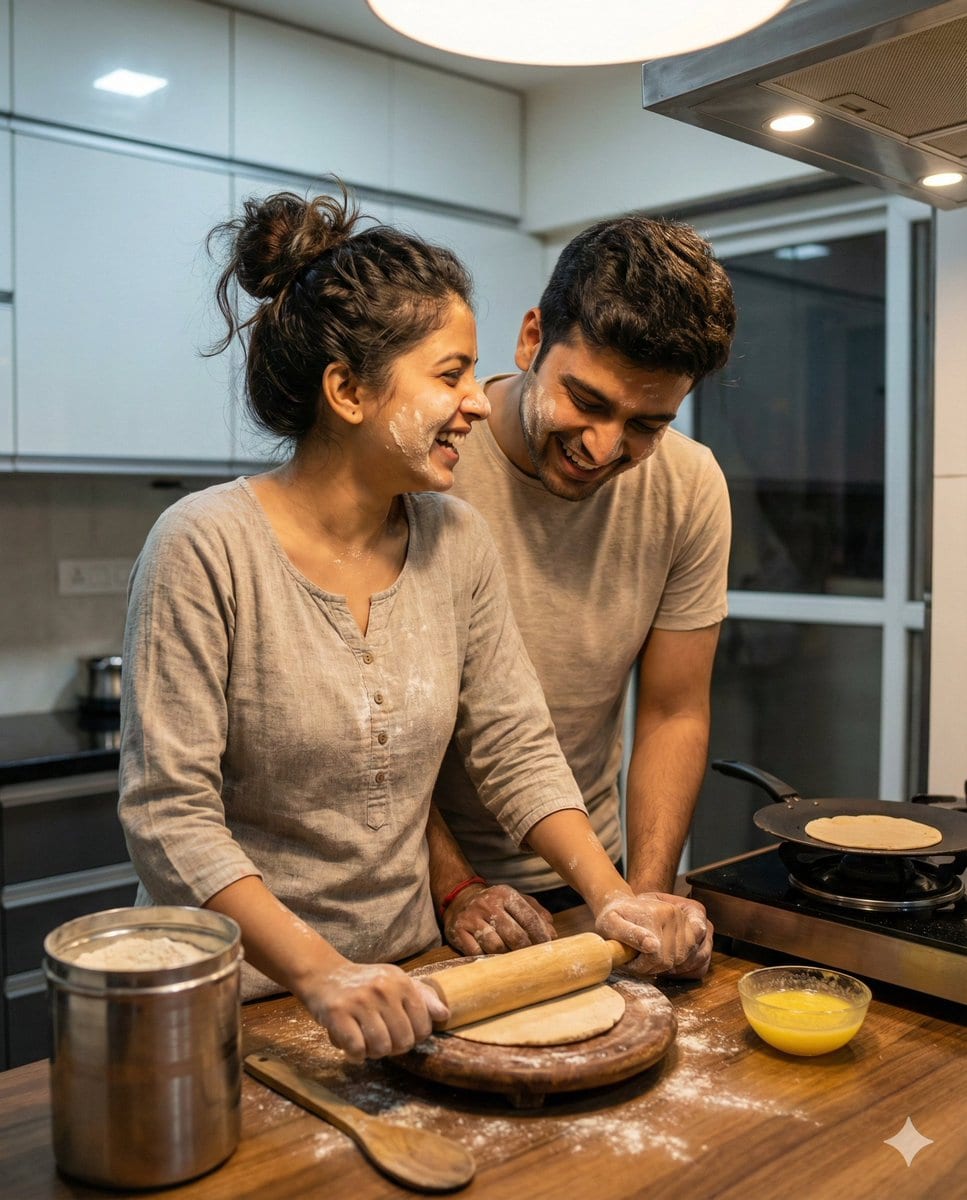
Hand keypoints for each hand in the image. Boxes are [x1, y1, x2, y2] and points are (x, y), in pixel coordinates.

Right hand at [300, 961, 449, 1061]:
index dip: (414, 1037)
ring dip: (374, 1053)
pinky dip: (356, 1055)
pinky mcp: (337, 1014)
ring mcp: (359, 1001)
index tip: (400, 1032)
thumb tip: (445, 1015)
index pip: (423, 1027)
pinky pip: (356, 1049)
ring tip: (367, 1041)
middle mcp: (382, 989)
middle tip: (382, 1038)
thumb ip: (423, 997)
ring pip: (381, 1048)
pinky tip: (352, 1045)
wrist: (324, 975)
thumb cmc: (365, 983)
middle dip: (394, 1048)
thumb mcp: (396, 982)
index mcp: (401, 982)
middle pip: (403, 1041)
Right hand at [444, 883, 556, 955]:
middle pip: (514, 935)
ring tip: (513, 958)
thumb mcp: (515, 899)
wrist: (460, 899)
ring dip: (507, 955)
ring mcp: (472, 918)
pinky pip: (477, 951)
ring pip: (496, 945)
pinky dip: (487, 957)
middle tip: (532, 959)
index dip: (541, 935)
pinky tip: (493, 958)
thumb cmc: (494, 904)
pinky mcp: (459, 931)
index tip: (548, 947)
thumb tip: (552, 932)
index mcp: (505, 894)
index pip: (528, 917)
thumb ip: (535, 912)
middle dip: (526, 949)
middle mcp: (488, 904)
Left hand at [594, 892, 711, 978]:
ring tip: (650, 959)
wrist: (623, 906)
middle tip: (638, 961)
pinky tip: (668, 961)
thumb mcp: (611, 924)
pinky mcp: (693, 928)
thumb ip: (630, 934)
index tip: (630, 961)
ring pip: (686, 960)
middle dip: (654, 967)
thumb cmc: (613, 917)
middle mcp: (677, 914)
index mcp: (660, 913)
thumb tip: (653, 946)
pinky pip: (699, 957)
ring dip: (668, 967)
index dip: (642, 965)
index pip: (658, 956)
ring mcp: (686, 920)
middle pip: (673, 959)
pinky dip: (685, 966)